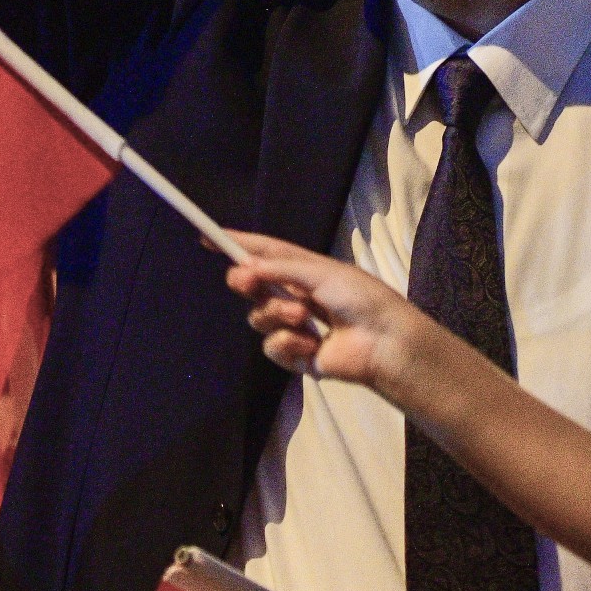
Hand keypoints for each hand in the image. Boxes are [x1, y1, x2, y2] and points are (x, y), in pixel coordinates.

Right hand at [230, 233, 434, 392]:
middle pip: (251, 286)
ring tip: (305, 317)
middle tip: (246, 280)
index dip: (237, 244)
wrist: (384, 341)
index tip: (207, 236)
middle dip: (245, 281)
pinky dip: (288, 343)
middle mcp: (295, 296)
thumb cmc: (361, 298)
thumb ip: (281, 269)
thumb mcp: (321, 272)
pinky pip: (272, 346)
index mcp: (304, 270)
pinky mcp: (295, 355)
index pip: (264, 253)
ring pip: (258, 317)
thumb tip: (245, 266)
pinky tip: (311, 344)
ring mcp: (294, 327)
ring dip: (277, 313)